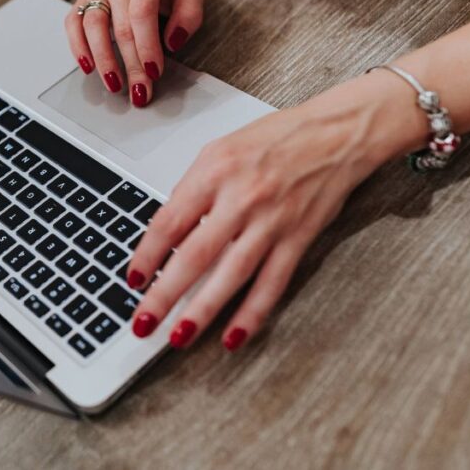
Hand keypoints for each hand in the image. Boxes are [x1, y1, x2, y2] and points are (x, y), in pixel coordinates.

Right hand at [64, 0, 203, 107]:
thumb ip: (189, 17)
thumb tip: (172, 43)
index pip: (142, 13)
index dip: (147, 46)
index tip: (153, 72)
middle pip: (120, 27)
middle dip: (130, 64)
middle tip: (139, 90)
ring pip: (92, 26)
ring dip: (103, 60)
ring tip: (114, 84)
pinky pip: (73, 24)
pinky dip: (78, 47)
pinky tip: (88, 67)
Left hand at [125, 73, 420, 350]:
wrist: (336, 133)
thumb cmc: (277, 138)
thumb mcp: (222, 149)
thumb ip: (194, 188)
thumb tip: (167, 229)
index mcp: (215, 171)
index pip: (169, 222)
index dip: (147, 255)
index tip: (133, 279)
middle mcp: (241, 197)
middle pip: (194, 254)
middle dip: (164, 293)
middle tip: (143, 321)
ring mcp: (271, 221)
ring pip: (231, 274)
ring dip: (202, 310)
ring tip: (178, 336)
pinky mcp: (298, 238)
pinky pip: (271, 283)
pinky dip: (252, 313)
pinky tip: (233, 336)